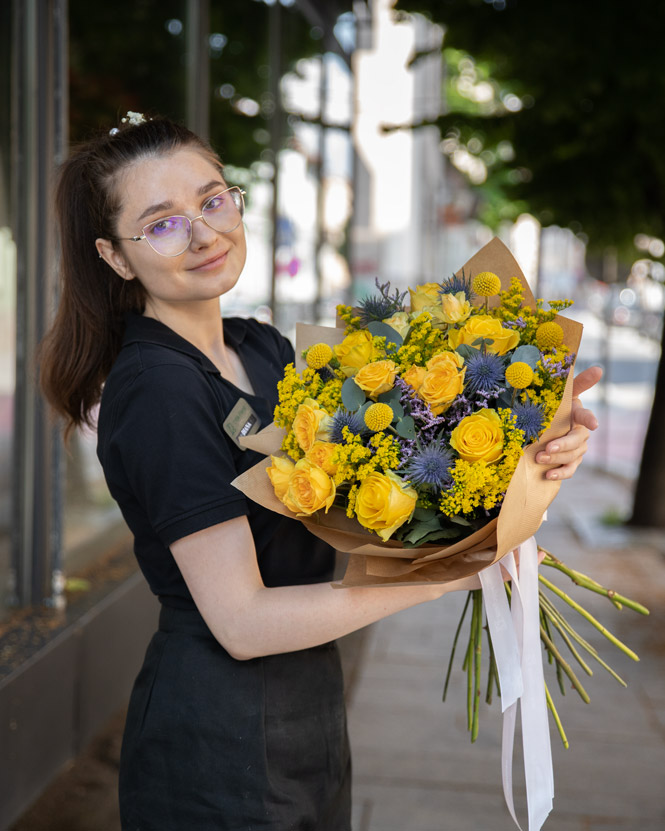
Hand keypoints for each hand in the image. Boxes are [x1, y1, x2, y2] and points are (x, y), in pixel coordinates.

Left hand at [535, 365, 601, 480]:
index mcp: (577, 415)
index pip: (585, 416)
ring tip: (540, 458)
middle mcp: (580, 433)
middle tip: (547, 448)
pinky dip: (559, 474)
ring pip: (572, 457)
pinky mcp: (570, 462)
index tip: (593, 424)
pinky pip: (569, 470)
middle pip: (577, 441)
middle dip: (563, 445)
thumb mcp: (561, 394)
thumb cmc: (554, 407)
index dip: (590, 419)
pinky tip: (548, 475)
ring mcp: (577, 449)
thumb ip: (578, 383)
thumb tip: (599, 369)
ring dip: (557, 458)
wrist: (544, 428)